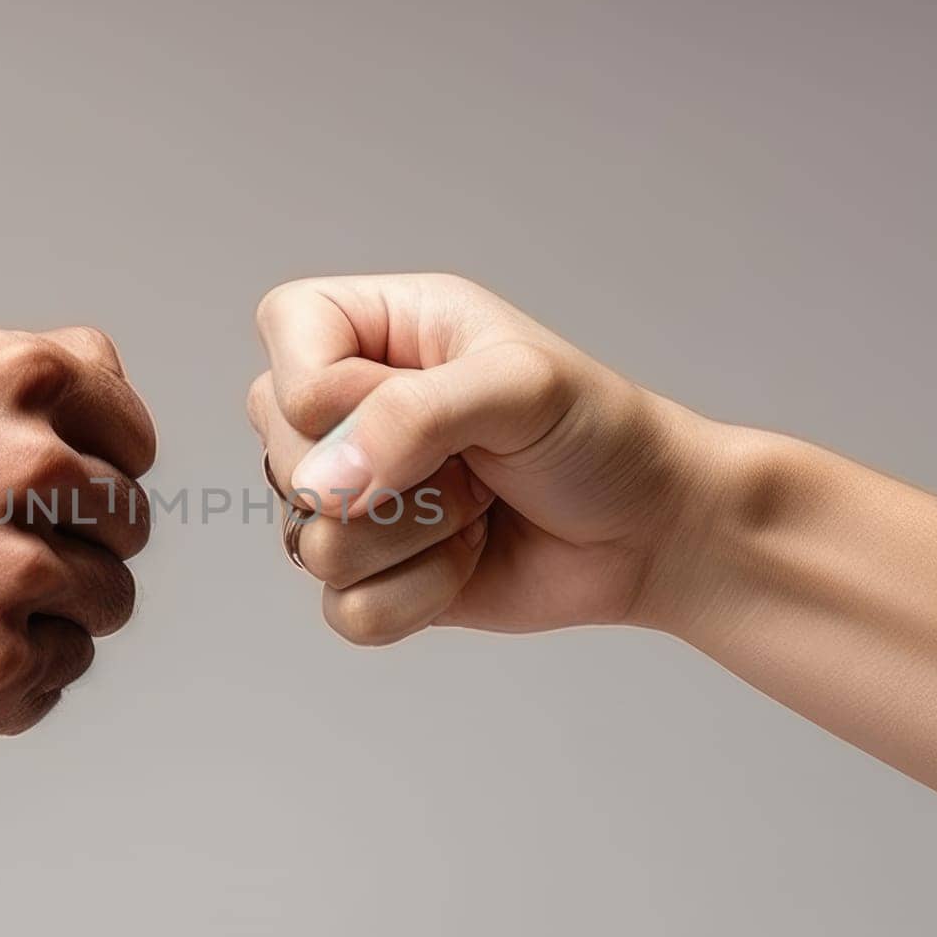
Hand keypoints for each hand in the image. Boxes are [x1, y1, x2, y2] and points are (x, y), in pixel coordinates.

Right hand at [0, 327, 155, 744]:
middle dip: (77, 542)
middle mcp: (27, 465)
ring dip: (52, 611)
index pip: (135, 441)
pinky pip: (61, 673)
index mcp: (17, 376)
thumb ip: (37, 374)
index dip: (96, 471)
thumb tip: (118, 389)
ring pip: (110, 602)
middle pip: (130, 524)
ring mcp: (13, 574)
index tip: (45, 494)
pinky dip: (12, 673)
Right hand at [247, 273, 708, 643]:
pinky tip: (467, 560)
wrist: (652, 531)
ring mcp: (349, 496)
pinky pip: (343, 609)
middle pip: (283, 451)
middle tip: (473, 460)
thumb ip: (412, 415)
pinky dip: (418, 597)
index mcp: (373, 327)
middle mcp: (346, 409)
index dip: (331, 384)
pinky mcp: (368, 574)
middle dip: (392, 475)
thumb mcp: (520, 387)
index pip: (285, 331)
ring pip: (309, 541)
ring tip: (476, 509)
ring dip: (415, 540)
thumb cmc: (598, 434)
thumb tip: (318, 486)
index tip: (417, 398)